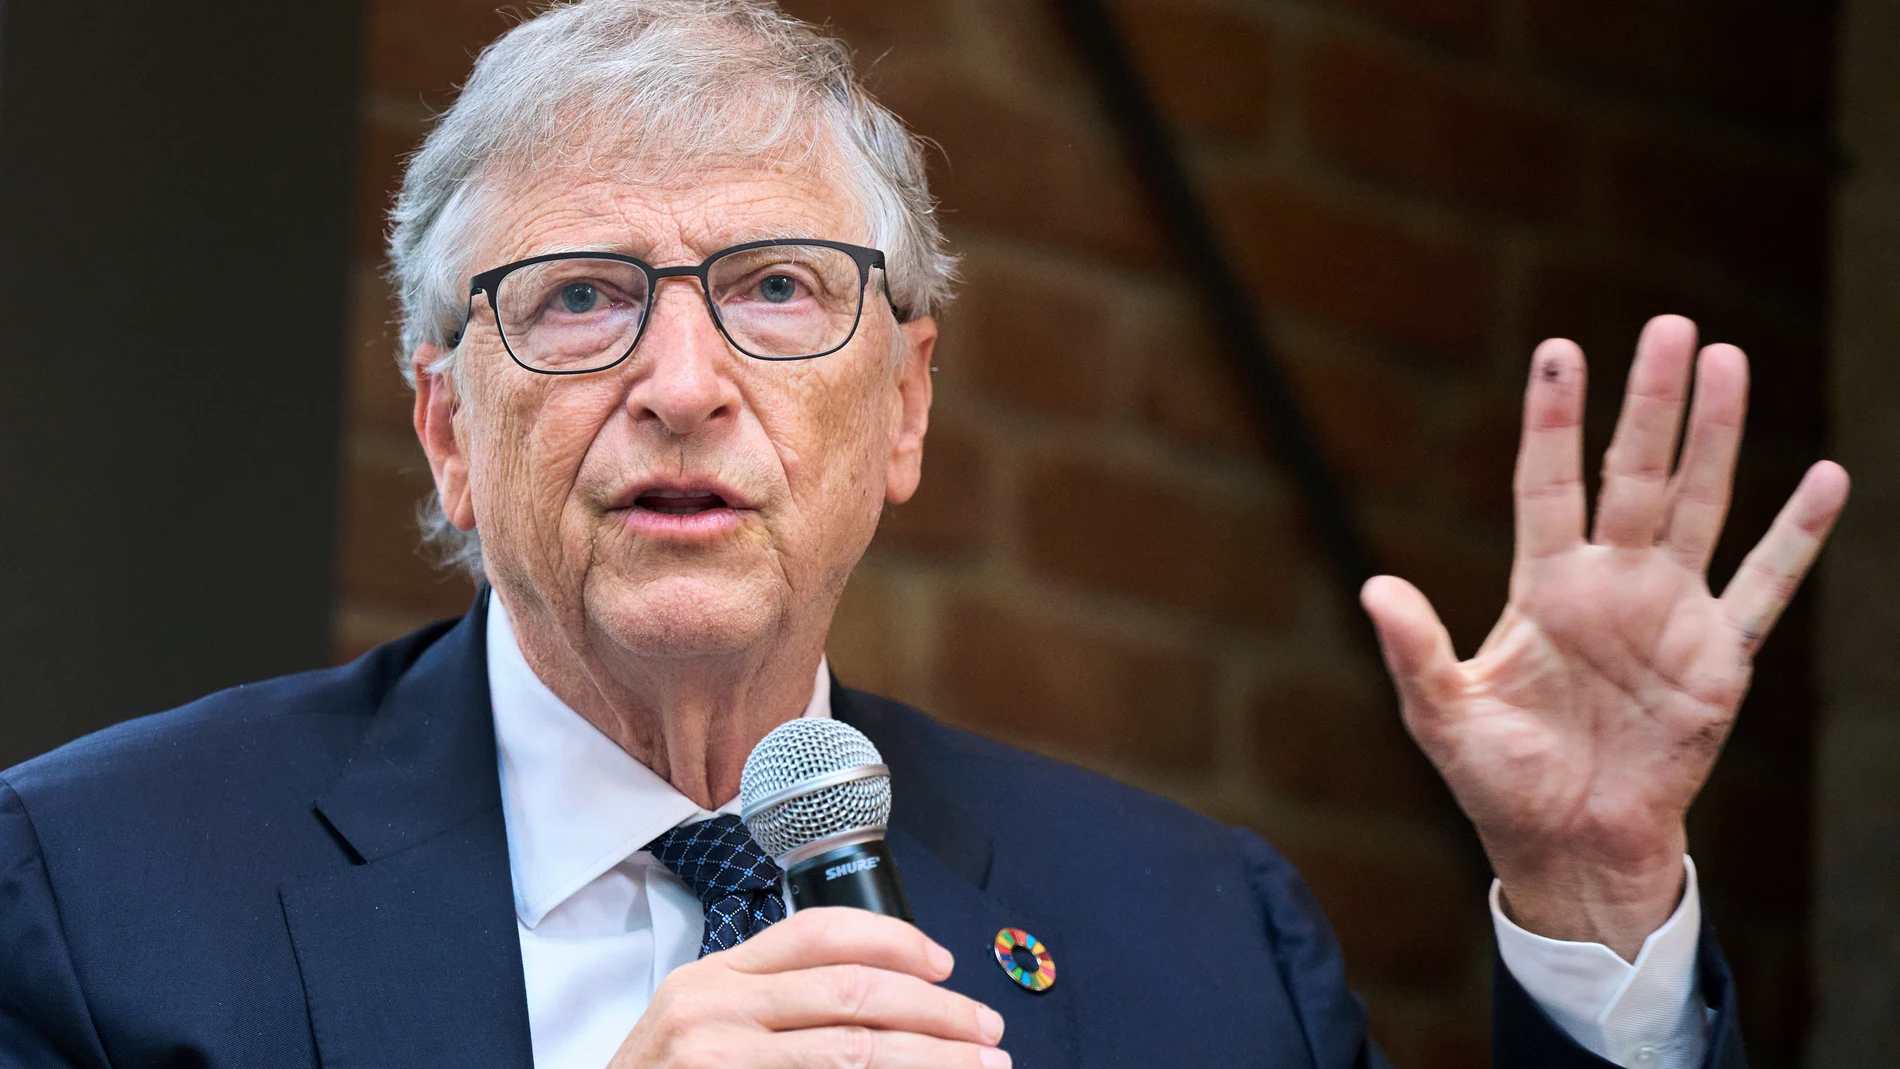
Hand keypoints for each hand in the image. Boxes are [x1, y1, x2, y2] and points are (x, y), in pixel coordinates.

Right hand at [609, 907, 1009, 1067]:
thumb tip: (890, 1000)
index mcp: (715, 975)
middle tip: (987, 1029)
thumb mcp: (707, 1027)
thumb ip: (778, 1005)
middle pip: (852, 991)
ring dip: (934, 1060)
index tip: (945, 964)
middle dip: (936, 1010)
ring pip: (855, 1052)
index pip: (819, 932)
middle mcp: (711, 1007)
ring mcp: (714, 1059)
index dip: (895, 940)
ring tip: (982, 1067)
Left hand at [1361, 315, 1848, 959]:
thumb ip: (1416, 651)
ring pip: (1697, 506)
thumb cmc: (1498, 778)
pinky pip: (1765, 587)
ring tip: (1728, 361)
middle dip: (1650, 404)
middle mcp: (1610, 582)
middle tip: (1670, 326)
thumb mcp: (1444, 715)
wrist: (1568, 844)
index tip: (1559, 348)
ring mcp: (1669, 613)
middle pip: (1633, 474)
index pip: (1548, 483)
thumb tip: (1372, 587)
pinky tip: (1824, 477)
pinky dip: (1795, 536)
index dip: (1555, 419)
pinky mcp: (1720, 658)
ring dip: (1716, 438)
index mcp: (1543, 586)